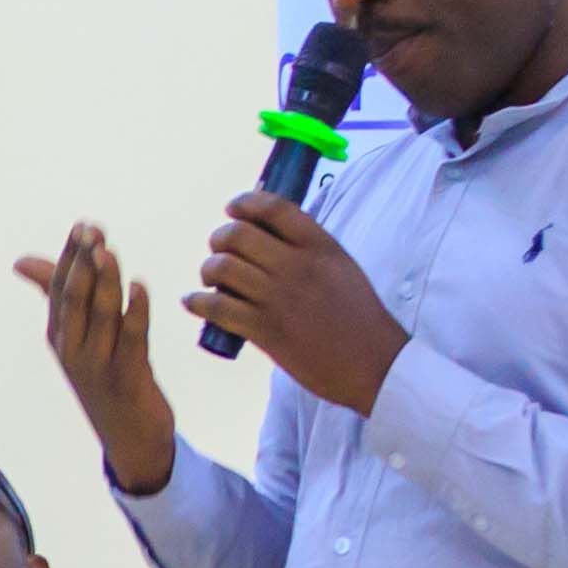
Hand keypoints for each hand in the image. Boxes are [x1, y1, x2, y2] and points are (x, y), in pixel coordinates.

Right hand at [13, 223, 180, 496]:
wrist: (131, 439)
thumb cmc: (106, 378)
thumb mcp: (78, 337)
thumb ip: (56, 294)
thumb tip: (20, 261)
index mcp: (60, 335)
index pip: (57, 288)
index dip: (69, 255)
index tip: (83, 224)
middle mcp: (73, 349)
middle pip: (74, 298)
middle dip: (83, 262)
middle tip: (93, 230)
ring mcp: (98, 366)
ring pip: (101, 315)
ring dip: (106, 281)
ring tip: (109, 251)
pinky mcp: (128, 378)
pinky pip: (132, 339)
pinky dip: (136, 311)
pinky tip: (140, 286)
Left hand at [185, 190, 409, 417]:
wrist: (373, 364)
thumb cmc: (359, 316)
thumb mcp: (342, 267)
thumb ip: (310, 249)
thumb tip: (269, 235)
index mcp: (319, 246)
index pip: (273, 207)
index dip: (244, 203)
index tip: (232, 209)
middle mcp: (297, 266)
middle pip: (238, 235)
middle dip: (219, 239)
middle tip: (218, 250)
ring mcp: (279, 298)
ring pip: (223, 268)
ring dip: (208, 270)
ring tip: (210, 279)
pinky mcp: (266, 331)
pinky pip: (218, 308)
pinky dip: (198, 302)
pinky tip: (193, 302)